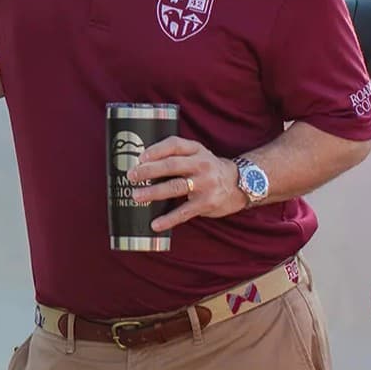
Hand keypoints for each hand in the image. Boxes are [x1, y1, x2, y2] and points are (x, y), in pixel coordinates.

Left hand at [126, 136, 245, 231]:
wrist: (239, 184)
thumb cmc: (208, 168)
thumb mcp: (197, 155)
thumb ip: (176, 156)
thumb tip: (140, 165)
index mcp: (196, 149)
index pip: (174, 144)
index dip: (156, 150)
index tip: (140, 157)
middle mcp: (201, 164)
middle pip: (172, 165)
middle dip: (149, 171)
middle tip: (131, 176)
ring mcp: (205, 184)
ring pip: (176, 187)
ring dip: (154, 192)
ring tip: (136, 196)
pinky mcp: (207, 203)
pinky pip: (184, 212)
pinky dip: (168, 219)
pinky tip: (155, 224)